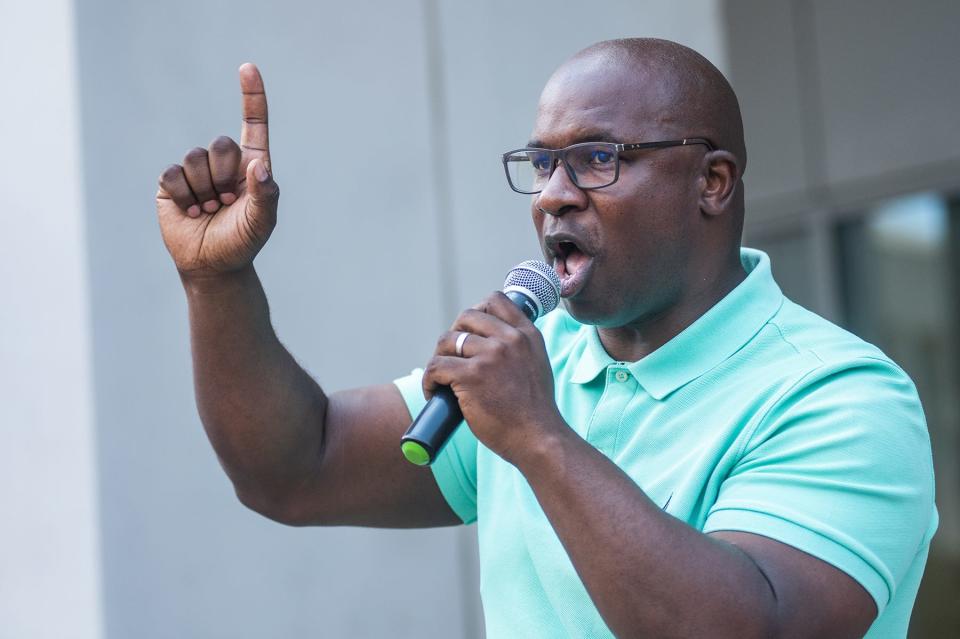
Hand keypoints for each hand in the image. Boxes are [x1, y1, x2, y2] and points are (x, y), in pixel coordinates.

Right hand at [156, 63, 278, 277]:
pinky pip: (173, 174)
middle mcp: (224, 164)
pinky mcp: (171, 183)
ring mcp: (197, 172)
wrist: (212, 266)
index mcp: (251, 165)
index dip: (251, 96)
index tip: (247, 68)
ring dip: (204, 190)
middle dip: (224, 176)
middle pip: (220, 144)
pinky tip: (191, 211)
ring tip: (210, 210)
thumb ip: (267, 195)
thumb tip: (259, 167)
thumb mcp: (263, 222)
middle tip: (227, 202)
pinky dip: (183, 195)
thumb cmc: (243, 242)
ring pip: (194, 158)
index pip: (254, 124)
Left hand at [422, 292, 564, 464]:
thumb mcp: (537, 366)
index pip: (495, 300)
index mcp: (527, 335)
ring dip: (438, 358)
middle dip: (453, 336)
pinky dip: (429, 380)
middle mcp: (510, 339)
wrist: (538, 438)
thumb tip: (488, 342)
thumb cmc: (534, 412)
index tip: (469, 332)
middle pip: (466, 317)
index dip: (476, 312)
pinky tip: (434, 392)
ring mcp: (491, 356)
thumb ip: (519, 349)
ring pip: (447, 341)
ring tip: (440, 379)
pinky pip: (436, 366)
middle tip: (451, 358)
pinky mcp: (471, 375)